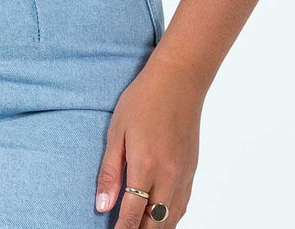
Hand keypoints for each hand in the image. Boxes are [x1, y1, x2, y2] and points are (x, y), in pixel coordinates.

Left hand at [95, 61, 203, 226]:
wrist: (179, 80)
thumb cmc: (144, 100)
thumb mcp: (116, 131)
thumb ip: (110, 171)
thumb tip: (102, 205)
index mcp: (146, 166)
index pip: (133, 215)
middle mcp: (169, 176)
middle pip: (155, 225)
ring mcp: (184, 176)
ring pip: (172, 220)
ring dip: (155, 228)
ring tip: (138, 227)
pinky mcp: (192, 171)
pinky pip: (182, 207)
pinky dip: (170, 218)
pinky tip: (158, 218)